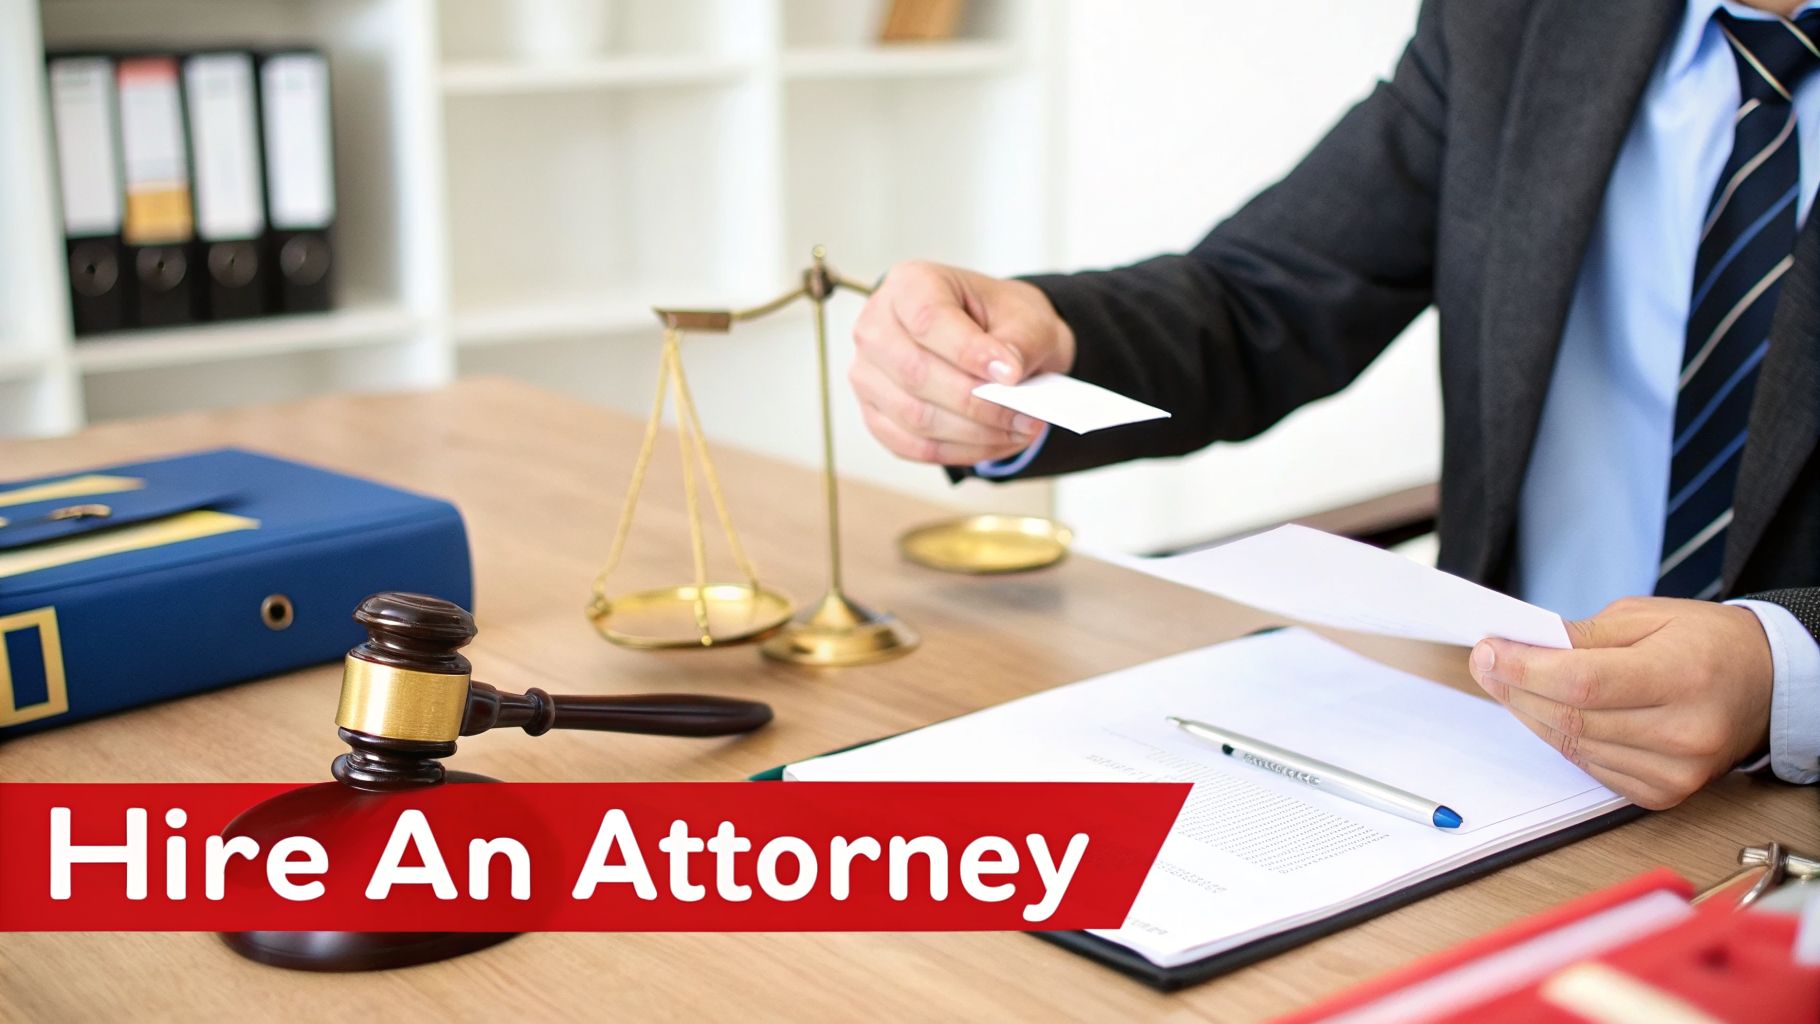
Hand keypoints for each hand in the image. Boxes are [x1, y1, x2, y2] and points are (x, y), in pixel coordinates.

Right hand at [849, 260, 1075, 465]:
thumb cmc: (1001, 321)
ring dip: (974, 433)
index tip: (1010, 374)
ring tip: (1020, 430)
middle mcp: (875, 328)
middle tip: (1026, 415)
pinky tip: (996, 442)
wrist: (993, 338)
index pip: (928, 320)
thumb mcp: (1025, 318)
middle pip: (915, 374)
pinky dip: (961, 451)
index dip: (968, 352)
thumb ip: (1018, 343)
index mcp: (909, 285)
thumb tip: (1004, 377)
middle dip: (976, 403)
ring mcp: (868, 375)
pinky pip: (913, 447)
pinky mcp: (876, 415)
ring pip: (914, 417)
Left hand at [1467, 597, 1773, 809]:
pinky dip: (1561, 740)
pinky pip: (1591, 767)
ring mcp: (1676, 771)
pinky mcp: (1664, 794)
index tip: (1488, 652)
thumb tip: (1519, 647)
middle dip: (1516, 690)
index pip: (1582, 682)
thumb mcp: (1646, 616)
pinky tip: (1547, 713)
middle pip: (1571, 718)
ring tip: (1509, 684)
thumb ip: (1582, 635)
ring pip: (1574, 747)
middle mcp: (1683, 732)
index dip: (1524, 669)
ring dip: (1530, 715)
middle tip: (1486, 665)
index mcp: (1682, 676)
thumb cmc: (1706, 643)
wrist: (1765, 685)